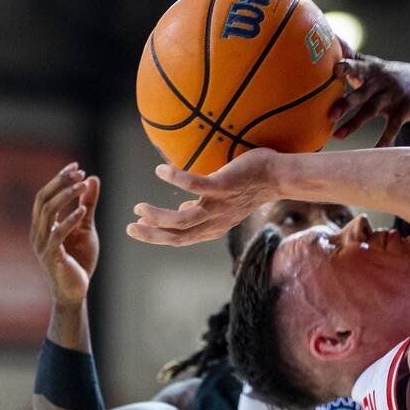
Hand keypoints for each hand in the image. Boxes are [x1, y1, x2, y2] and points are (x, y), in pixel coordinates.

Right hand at [31, 163, 100, 306]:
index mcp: (43, 224)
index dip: (59, 179)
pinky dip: (69, 220)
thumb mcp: (86, 227)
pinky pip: (57, 234)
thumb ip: (88, 204)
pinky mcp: (51, 256)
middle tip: (79, 172)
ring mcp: (41, 244)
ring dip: (65, 197)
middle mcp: (38, 232)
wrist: (75, 291)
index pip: (45, 195)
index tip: (76, 166)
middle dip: (60, 183)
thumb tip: (92, 179)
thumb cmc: (79, 259)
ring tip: (82, 185)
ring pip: (47, 213)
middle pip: (43, 200)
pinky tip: (83, 210)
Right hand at [127, 148, 276, 246]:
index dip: (157, 237)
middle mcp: (216, 221)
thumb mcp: (224, 203)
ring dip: (158, 216)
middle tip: (130, 225)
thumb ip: (204, 209)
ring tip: (140, 207)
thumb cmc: (250, 185)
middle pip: (178, 236)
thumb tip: (183, 210)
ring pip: (183, 220)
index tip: (137, 227)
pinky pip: (195, 185)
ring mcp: (220, 205)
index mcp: (214, 227)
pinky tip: (160, 170)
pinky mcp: (224, 186)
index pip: (181, 239)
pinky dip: (175, 180)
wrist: (279, 175)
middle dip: (152, 234)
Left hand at [328, 53, 409, 146]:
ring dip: (354, 124)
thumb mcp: (371, 64)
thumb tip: (331, 38)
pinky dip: (384, 140)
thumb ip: (351, 56)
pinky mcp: (403, 111)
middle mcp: (382, 82)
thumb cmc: (385, 74)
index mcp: (371, 70)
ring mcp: (393, 97)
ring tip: (338, 136)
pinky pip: (392, 127)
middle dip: (346, 103)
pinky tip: (374, 151)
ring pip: (372, 111)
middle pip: (362, 93)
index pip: (357, 66)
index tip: (335, 70)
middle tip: (330, 114)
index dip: (347, 68)